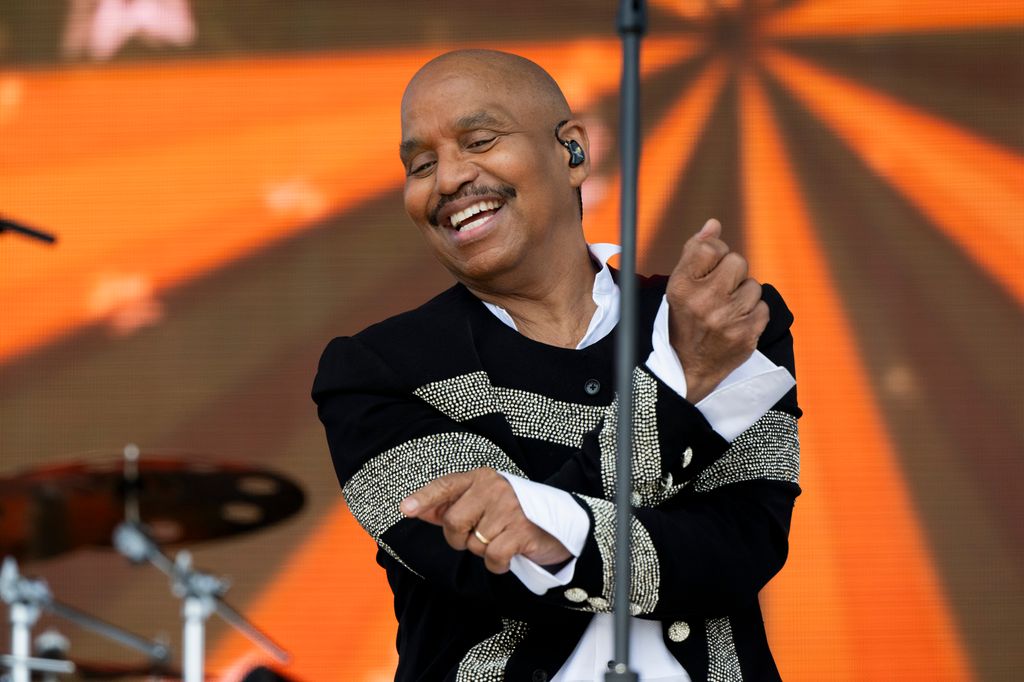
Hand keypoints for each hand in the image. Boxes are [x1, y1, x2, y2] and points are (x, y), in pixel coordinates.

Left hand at [400, 467, 571, 572]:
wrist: (562, 524)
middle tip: (480, 535)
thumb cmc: (513, 514)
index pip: (446, 485)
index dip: (424, 498)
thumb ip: (452, 506)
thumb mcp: (484, 503)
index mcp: (481, 478)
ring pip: (473, 544)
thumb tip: (418, 511)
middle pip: (453, 522)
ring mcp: (509, 508)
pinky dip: (498, 564)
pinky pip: (492, 559)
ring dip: (484, 551)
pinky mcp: (522, 531)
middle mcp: (494, 488)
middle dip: (460, 538)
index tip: (405, 509)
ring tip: (503, 539)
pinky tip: (511, 553)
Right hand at [666, 219, 767, 402]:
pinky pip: (764, 308)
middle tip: (720, 293)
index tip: (709, 270)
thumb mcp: (680, 286)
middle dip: (733, 274)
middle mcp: (703, 301)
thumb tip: (714, 224)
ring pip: (754, 286)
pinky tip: (737, 323)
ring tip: (727, 311)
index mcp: (682, 286)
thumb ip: (695, 252)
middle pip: (738, 261)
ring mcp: (726, 319)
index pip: (710, 246)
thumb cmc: (685, 319)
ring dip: (744, 296)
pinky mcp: (746, 335)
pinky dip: (753, 314)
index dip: (715, 254)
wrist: (688, 367)